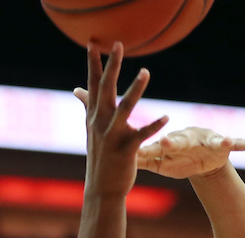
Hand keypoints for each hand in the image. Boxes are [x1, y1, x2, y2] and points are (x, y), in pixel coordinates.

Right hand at [73, 42, 167, 197]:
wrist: (102, 189)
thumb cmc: (100, 158)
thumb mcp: (91, 130)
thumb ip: (88, 106)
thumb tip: (77, 89)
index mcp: (94, 116)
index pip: (93, 84)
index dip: (93, 63)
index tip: (93, 43)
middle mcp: (100, 123)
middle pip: (106, 89)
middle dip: (112, 66)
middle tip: (118, 45)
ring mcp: (112, 136)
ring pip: (125, 108)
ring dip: (135, 89)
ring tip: (145, 71)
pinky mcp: (126, 150)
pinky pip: (142, 135)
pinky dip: (154, 126)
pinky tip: (167, 117)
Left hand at [137, 126, 244, 178]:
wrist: (199, 160)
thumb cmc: (176, 158)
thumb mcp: (158, 160)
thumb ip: (139, 156)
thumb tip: (114, 155)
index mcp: (174, 142)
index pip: (165, 144)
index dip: (162, 145)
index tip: (156, 145)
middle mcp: (191, 138)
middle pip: (185, 141)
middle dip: (179, 142)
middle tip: (171, 142)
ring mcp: (210, 142)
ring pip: (216, 140)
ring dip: (221, 141)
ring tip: (224, 142)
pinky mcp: (225, 146)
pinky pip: (240, 143)